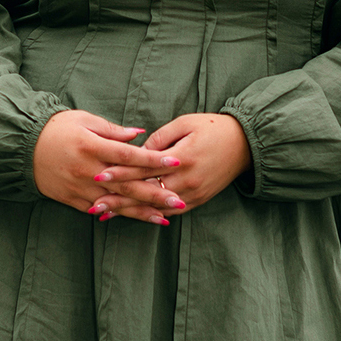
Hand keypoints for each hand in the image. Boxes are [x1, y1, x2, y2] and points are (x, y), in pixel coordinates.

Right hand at [33, 109, 183, 224]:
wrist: (23, 148)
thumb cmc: (56, 128)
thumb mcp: (84, 120)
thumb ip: (113, 130)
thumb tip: (139, 135)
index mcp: (91, 146)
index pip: (128, 155)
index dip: (153, 160)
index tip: (175, 161)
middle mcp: (87, 170)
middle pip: (127, 185)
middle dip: (155, 194)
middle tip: (179, 200)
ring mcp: (80, 188)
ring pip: (116, 203)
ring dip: (141, 211)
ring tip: (165, 217)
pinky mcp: (73, 200)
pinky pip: (100, 210)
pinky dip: (119, 215)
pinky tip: (137, 219)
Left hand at [90, 112, 250, 218]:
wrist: (245, 144)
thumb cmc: (213, 128)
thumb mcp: (185, 123)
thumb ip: (160, 138)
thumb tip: (139, 149)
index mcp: (181, 157)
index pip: (143, 167)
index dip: (119, 172)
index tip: (97, 176)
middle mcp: (186, 179)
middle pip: (146, 192)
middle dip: (119, 199)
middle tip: (94, 205)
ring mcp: (193, 193)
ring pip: (156, 206)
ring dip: (131, 212)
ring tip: (108, 216)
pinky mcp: (199, 200)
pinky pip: (171, 212)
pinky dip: (151, 215)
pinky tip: (135, 217)